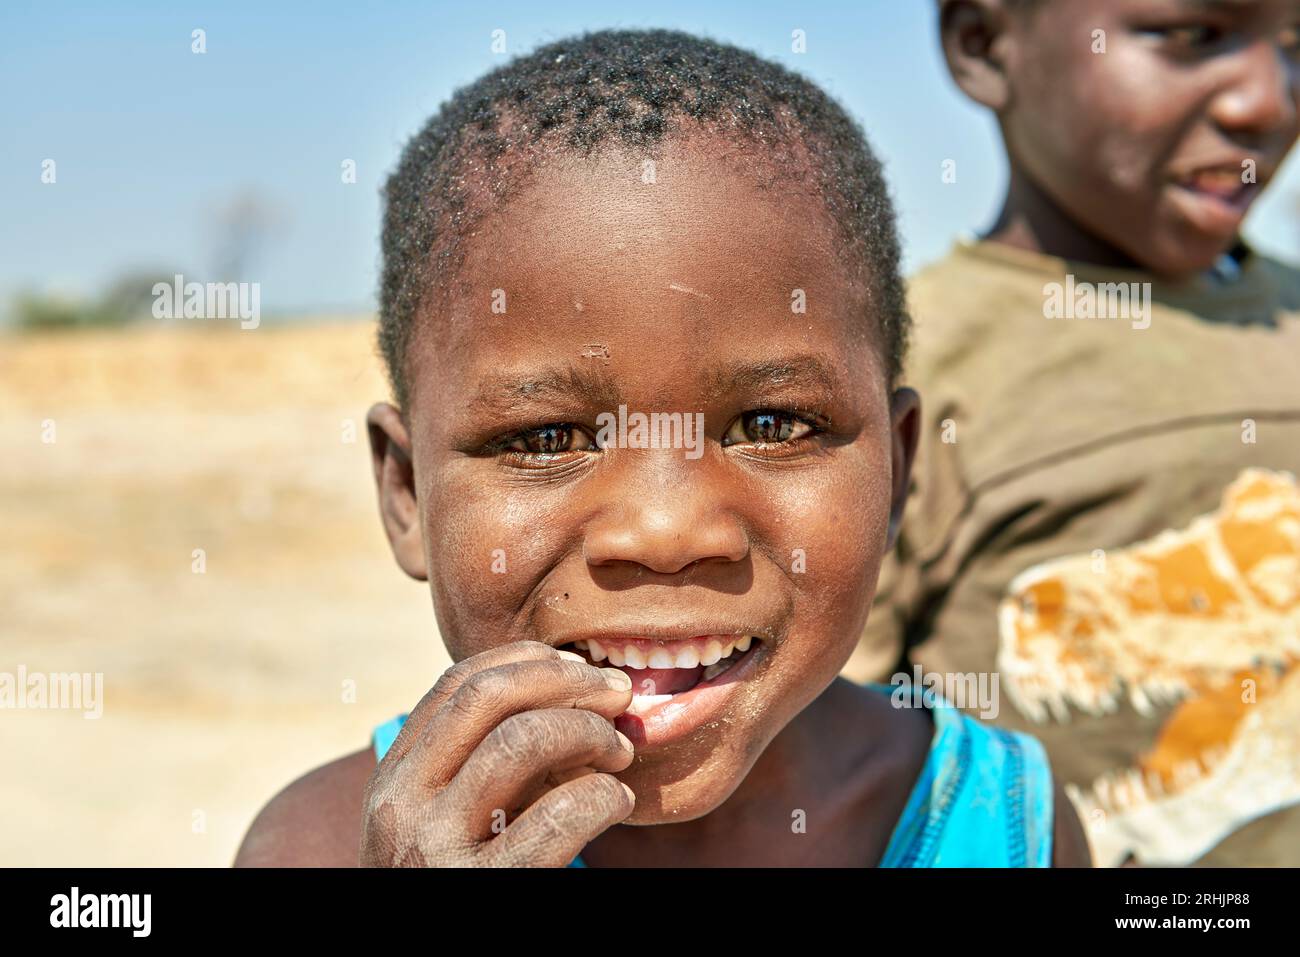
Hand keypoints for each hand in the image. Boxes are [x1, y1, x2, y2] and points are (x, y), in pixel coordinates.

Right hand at [360, 640, 635, 865]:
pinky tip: (615, 802)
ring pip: (520, 742)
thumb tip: (570, 688)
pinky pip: (559, 816)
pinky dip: (602, 794)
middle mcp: (401, 807)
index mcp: (394, 780)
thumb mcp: (445, 822)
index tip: (576, 665)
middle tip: (617, 694)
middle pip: (487, 697)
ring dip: (588, 732)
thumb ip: (482, 764)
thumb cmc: (459, 884)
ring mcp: (435, 850)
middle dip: (566, 681)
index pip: (456, 684)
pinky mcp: (487, 889)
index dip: (526, 661)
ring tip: (620, 750)